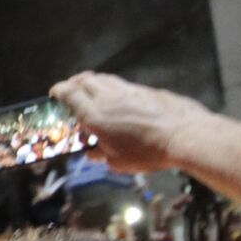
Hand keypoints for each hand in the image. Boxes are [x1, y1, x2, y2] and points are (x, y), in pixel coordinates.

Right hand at [51, 72, 211, 172]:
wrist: (186, 136)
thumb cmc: (148, 152)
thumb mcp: (118, 161)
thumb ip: (101, 154)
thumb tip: (92, 152)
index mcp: (95, 115)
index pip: (69, 94)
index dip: (59, 91)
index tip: (54, 93)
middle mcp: (108, 97)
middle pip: (84, 80)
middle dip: (73, 83)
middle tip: (70, 90)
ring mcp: (129, 90)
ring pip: (104, 79)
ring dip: (93, 82)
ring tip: (91, 91)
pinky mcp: (147, 90)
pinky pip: (123, 85)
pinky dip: (114, 88)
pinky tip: (119, 99)